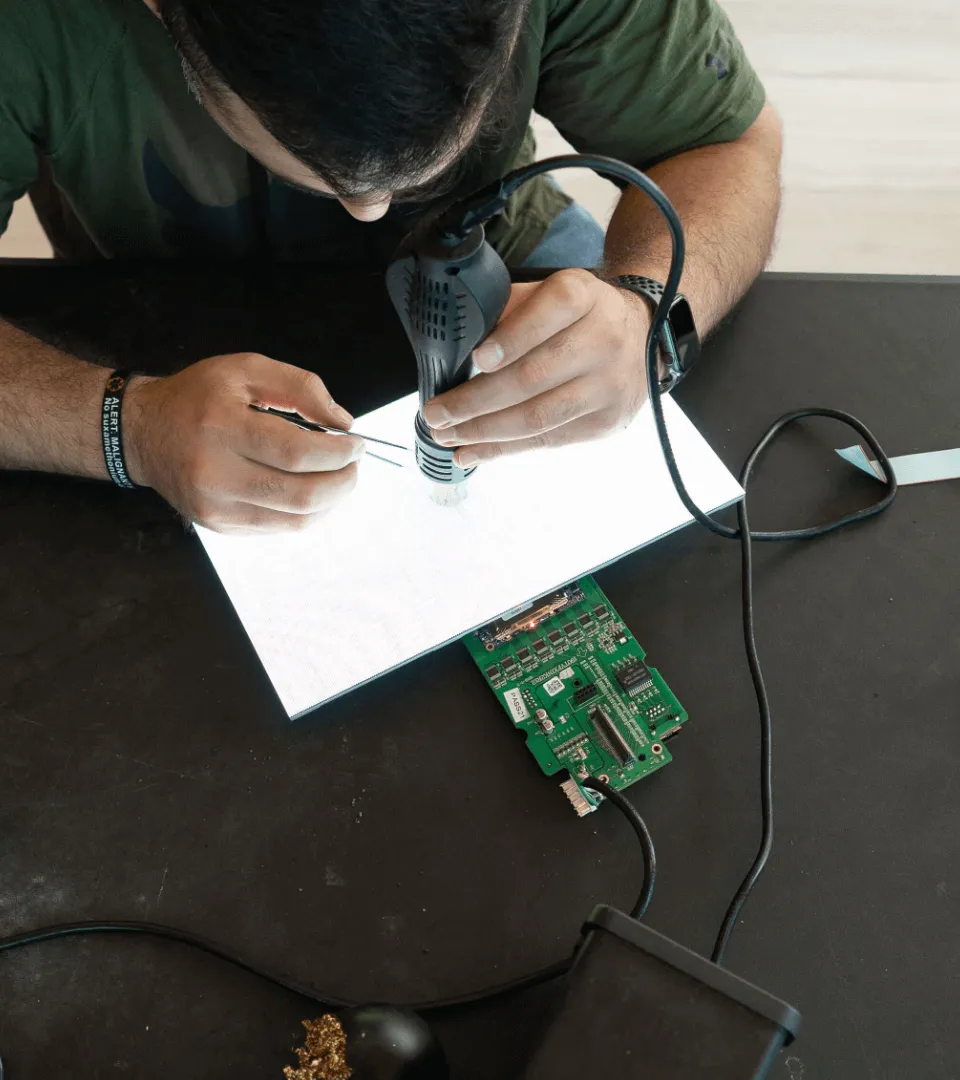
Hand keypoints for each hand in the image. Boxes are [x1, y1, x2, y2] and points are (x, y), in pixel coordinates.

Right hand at [123, 354, 364, 531]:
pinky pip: (279, 528)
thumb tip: (343, 423)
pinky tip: (314, 491)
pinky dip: (308, 512)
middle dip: (343, 480)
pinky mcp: (219, 526)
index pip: (296, 453)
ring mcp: (215, 508)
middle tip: (354, 463)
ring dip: (332, 501)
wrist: (144, 433)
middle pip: (302, 494)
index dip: (338, 452)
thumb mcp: (246, 369)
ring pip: (295, 520)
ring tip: (340, 476)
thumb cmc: (199, 396)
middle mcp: (215, 474)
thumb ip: (300, 387)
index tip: (357, 442)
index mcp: (221, 428)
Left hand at [420, 269, 651, 466]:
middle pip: (533, 376)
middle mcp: (603, 339)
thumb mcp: (545, 293)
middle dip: (475, 401)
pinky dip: (504, 450)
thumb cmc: (573, 316)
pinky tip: (472, 451)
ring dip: (484, 432)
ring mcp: (608, 385)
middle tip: (435, 414)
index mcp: (582, 296)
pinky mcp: (607, 422)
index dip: (513, 338)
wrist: (640, 337)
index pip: (550, 312)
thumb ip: (505, 310)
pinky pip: (548, 441)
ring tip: (446, 437)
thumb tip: (453, 347)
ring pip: (538, 417)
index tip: (477, 359)